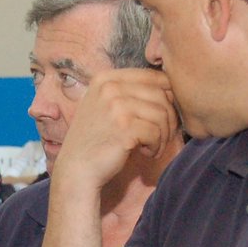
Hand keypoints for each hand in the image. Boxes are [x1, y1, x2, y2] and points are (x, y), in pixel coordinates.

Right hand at [57, 68, 180, 189]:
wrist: (76, 170)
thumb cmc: (97, 140)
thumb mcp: (106, 106)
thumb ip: (130, 92)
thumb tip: (171, 87)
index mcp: (106, 78)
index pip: (152, 76)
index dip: (166, 96)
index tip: (162, 117)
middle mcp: (110, 87)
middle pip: (161, 95)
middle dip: (168, 118)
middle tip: (161, 136)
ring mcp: (116, 107)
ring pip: (162, 114)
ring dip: (164, 135)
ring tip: (153, 146)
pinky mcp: (124, 128)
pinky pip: (156, 132)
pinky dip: (156, 146)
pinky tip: (146, 153)